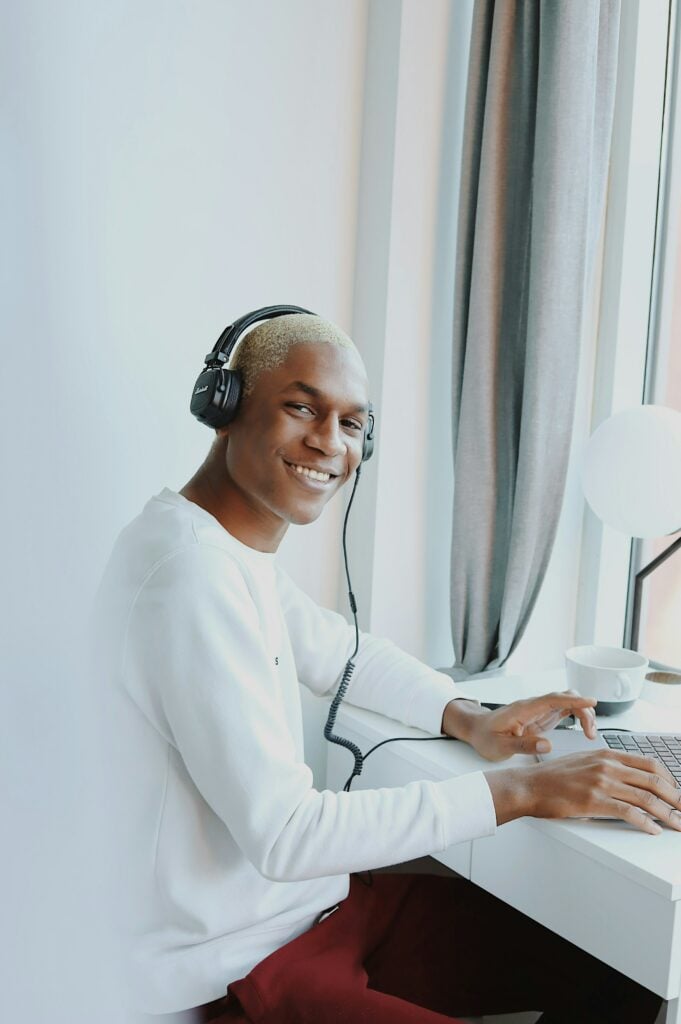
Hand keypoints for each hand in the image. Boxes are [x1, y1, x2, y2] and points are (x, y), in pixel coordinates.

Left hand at [442, 691, 597, 761]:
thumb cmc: (485, 736)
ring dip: (582, 713)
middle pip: (565, 698)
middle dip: (583, 710)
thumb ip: (523, 746)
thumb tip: (547, 746)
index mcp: (524, 709)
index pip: (552, 699)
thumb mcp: (500, 746)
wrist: (477, 730)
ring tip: (590, 734)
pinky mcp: (542, 717)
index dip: (573, 700)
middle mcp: (534, 707)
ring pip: (567, 703)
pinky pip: (564, 711)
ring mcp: (539, 711)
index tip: (591, 702)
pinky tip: (584, 729)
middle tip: (590, 733)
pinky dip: (578, 717)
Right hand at [485, 749, 680, 834]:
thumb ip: (606, 765)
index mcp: (607, 754)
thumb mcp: (584, 761)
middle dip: (676, 798)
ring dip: (667, 814)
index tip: (677, 792)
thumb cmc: (553, 776)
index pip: (649, 764)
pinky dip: (646, 823)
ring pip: (646, 798)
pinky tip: (653, 829)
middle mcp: (607, 766)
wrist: (530, 786)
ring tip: (677, 824)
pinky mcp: (595, 801)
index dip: (669, 780)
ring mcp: (602, 783)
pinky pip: (629, 813)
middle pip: (654, 781)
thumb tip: (628, 777)